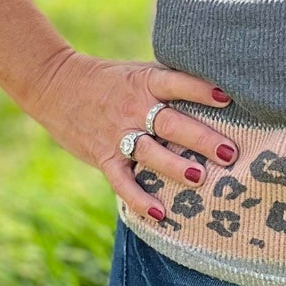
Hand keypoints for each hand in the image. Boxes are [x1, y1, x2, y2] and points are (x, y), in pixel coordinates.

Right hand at [26, 49, 236, 223]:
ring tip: (200, 178)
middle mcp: (134, 108)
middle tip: (228, 152)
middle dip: (200, 138)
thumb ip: (171, 82)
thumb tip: (221, 91)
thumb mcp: (139, 71)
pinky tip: (160, 214)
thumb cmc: (111, 79)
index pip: (176, 84)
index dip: (200, 90)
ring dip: (175, 167)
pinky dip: (139, 199)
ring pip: (150, 152)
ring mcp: (118, 134)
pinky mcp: (103, 156)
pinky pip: (122, 181)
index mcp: (145, 82)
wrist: (57, 86)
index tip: (226, 98)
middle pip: (170, 123)